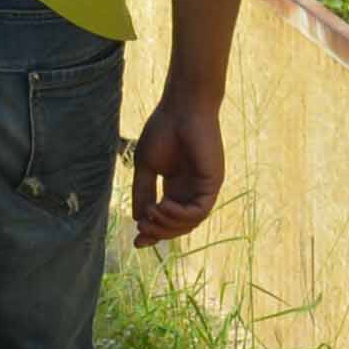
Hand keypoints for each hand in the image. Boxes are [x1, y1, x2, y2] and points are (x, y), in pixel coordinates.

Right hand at [130, 91, 224, 247]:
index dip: (153, 232)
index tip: (136, 241)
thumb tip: (138, 219)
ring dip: (168, 225)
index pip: (167, 218)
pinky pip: (198, 211)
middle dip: (159, 232)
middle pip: (178, 225)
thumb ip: (143, 193)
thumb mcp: (146, 167)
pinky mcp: (212, 183)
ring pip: (189, 223)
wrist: (182, 108)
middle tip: (141, 230)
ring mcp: (203, 188)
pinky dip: (180, 215)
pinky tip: (163, 205)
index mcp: (176, 186)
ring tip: (151, 214)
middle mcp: (191, 190)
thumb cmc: (163, 129)